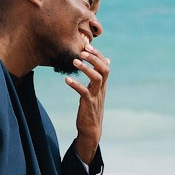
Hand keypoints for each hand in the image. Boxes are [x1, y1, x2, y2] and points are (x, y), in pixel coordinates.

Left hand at [65, 45, 108, 160]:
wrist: (91, 129)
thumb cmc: (92, 108)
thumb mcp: (97, 91)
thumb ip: (100, 77)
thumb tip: (107, 60)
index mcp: (103, 84)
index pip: (105, 65)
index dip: (98, 54)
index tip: (88, 45)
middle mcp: (101, 88)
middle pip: (104, 69)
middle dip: (94, 58)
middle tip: (82, 50)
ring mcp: (96, 96)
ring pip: (97, 78)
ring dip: (86, 68)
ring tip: (74, 61)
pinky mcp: (88, 104)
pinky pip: (84, 92)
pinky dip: (76, 84)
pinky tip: (67, 80)